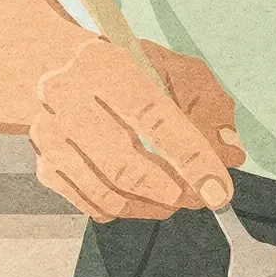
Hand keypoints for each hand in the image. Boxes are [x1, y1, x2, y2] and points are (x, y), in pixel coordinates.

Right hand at [30, 38, 245, 221]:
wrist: (55, 71)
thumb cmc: (123, 72)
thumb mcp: (173, 70)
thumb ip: (209, 106)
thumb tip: (229, 152)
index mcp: (102, 65)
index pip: (153, 119)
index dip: (192, 159)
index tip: (219, 188)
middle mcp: (65, 100)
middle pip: (125, 166)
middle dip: (175, 191)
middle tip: (203, 197)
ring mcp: (49, 138)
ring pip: (110, 194)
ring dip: (155, 206)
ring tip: (180, 198)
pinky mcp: (47, 168)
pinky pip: (96, 207)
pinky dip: (131, 211)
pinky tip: (149, 199)